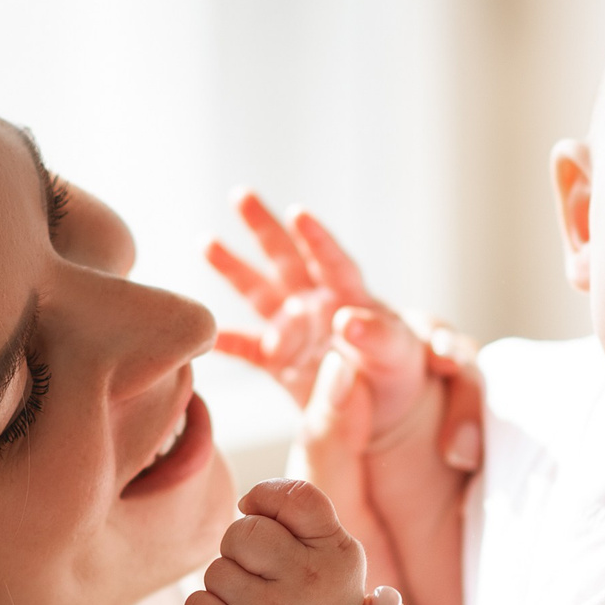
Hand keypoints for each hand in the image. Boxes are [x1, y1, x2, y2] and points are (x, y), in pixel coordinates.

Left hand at [184, 480, 366, 604]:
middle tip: (265, 583)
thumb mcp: (330, 554)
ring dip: (226, 589)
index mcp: (341, 552)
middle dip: (242, 553)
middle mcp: (314, 580)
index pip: (295, 497)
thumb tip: (246, 501)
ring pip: (216, 570)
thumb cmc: (314, 603)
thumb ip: (300, 511)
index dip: (268, 502)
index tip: (269, 523)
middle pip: (242, 532)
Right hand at [207, 192, 431, 438]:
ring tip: (205, 240)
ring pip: (259, 292)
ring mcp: (294, 329)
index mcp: (351, 297)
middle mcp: (317, 304)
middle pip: (287, 259)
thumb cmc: (398, 374)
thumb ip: (378, 339)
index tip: (299, 215)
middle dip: (264, 227)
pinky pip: (247, 348)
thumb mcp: (399, 355)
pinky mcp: (278, 361)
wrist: (385, 409)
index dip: (318, 240)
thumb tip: (348, 322)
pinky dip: (226, 342)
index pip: (333, 263)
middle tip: (241, 194)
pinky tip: (205, 331)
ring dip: (233, 268)